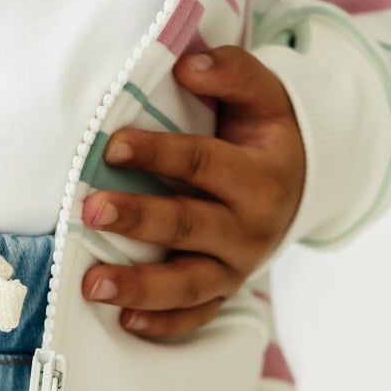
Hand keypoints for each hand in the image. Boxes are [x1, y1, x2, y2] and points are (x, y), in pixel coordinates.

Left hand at [79, 44, 305, 339]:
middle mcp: (251, 229)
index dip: (158, 154)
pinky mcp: (224, 294)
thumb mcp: (264, 98)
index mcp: (261, 176)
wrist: (299, 188)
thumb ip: (231, 74)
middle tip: (90, 208)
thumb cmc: (265, 137)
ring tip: (92, 285)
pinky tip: (125, 322)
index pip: (203, 163)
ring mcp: (236, 268)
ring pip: (187, 284)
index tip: (113, 145)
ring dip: (139, 286)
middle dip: (138, 219)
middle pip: (188, 225)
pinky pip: (195, 317)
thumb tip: (188, 65)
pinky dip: (163, 325)